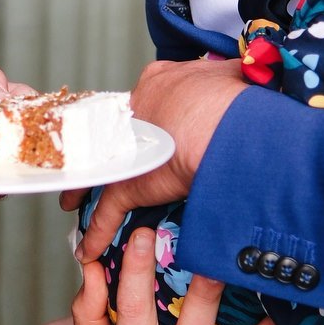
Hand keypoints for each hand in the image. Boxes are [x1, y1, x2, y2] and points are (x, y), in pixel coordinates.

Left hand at [66, 57, 250, 256]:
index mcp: (161, 82)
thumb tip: (250, 76)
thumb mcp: (232, 77)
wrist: (223, 125)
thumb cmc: (233, 100)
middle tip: (109, 162)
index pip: (146, 99)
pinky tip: (88, 248)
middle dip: (109, 151)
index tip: (150, 126)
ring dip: (85, 189)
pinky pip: (107, 213)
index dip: (147, 115)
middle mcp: (136, 114)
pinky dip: (98, 232)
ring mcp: (127, 151)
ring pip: (99, 171)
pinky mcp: (128, 185)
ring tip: (73, 201)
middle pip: (114, 134)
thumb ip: (233, 79)